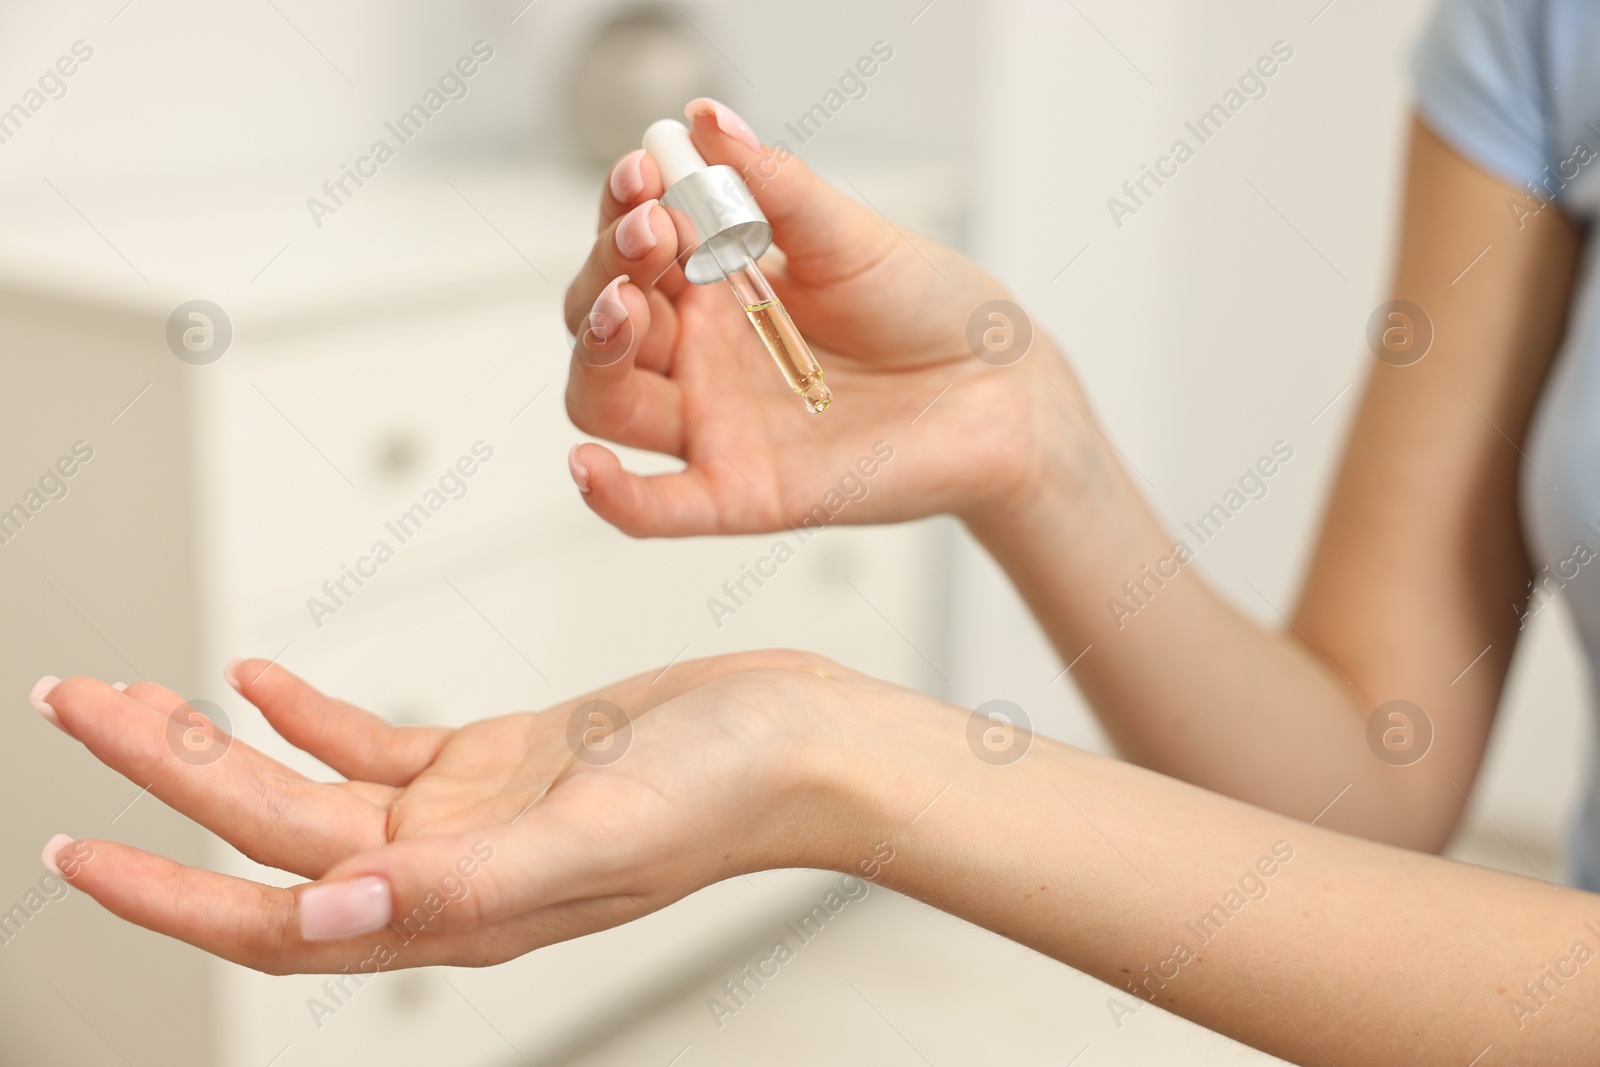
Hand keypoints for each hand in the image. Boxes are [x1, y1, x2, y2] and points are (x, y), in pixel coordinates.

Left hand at [36, 651, 890, 973]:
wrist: (805, 741)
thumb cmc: (732, 793)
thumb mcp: (596, 836)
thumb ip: (462, 886)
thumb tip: (324, 914)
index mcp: (462, 912)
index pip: (280, 918)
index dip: (171, 893)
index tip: (76, 847)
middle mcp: (449, 873)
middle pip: (271, 837)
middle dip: (164, 777)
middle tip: (75, 707)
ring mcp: (470, 816)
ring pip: (309, 786)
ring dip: (219, 741)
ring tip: (132, 690)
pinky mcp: (497, 760)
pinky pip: (376, 745)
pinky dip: (312, 713)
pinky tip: (262, 679)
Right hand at [562, 97, 1086, 536]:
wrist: (1001, 387)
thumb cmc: (927, 308)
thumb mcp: (850, 235)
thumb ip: (775, 186)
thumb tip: (706, 117)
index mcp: (713, 284)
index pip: (629, 246)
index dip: (623, 209)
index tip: (646, 174)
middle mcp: (698, 355)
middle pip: (601, 321)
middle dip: (608, 270)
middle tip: (656, 232)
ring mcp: (713, 424)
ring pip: (607, 402)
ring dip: (597, 354)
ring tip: (628, 306)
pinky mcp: (742, 492)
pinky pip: (660, 506)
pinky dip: (614, 495)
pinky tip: (589, 468)